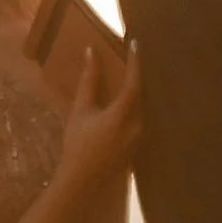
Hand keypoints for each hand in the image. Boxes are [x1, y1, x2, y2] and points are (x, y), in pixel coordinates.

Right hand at [59, 43, 140, 192]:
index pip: (134, 82)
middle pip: (143, 93)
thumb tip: (91, 53)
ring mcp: (141, 136)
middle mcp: (138, 124)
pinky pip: (142, 118)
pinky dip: (137, 105)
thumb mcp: (80, 110)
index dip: (135, 62)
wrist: (82, 179)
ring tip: (134, 74)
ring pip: (144, 106)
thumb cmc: (78, 144)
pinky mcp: (139, 143)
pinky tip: (131, 99)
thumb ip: (88, 81)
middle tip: (136, 55)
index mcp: (123, 115)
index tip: (135, 43)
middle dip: (139, 74)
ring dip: (139, 90)